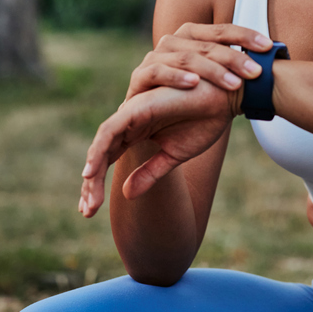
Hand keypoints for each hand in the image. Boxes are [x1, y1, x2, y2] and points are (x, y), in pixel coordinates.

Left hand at [79, 79, 238, 217]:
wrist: (224, 100)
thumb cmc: (204, 121)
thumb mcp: (173, 155)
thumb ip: (150, 173)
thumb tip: (126, 195)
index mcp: (137, 132)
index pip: (108, 159)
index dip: (97, 185)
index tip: (91, 211)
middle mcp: (130, 122)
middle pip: (100, 154)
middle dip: (91, 184)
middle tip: (88, 211)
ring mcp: (132, 113)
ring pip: (101, 144)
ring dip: (93, 172)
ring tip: (89, 200)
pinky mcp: (137, 108)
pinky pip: (110, 130)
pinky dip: (99, 150)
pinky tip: (91, 171)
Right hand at [125, 23, 273, 99]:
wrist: (154, 124)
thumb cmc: (190, 99)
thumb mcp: (214, 81)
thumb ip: (235, 67)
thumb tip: (273, 58)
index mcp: (192, 35)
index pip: (222, 30)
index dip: (246, 36)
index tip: (268, 47)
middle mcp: (173, 41)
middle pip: (207, 44)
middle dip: (235, 57)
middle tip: (256, 72)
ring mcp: (154, 57)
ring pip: (186, 57)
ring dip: (212, 70)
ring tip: (234, 83)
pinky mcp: (139, 77)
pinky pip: (157, 72)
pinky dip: (176, 77)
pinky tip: (194, 83)